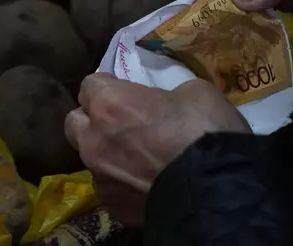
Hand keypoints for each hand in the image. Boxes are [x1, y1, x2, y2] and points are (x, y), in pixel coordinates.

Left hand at [64, 74, 249, 225]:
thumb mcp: (194, 92)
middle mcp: (93, 140)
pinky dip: (123, 183)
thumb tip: (167, 104)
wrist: (217, 191)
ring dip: (107, 154)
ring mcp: (100, 177)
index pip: (89, 85)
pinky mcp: (113, 206)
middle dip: (92, 120)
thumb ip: (166, 95)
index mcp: (108, 104)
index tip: (124, 91)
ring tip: (136, 159)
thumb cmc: (205, 131)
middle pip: (75, 122)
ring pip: (91, 159)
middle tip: (121, 123)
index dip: (108, 87)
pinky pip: (110, 188)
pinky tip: (146, 183)